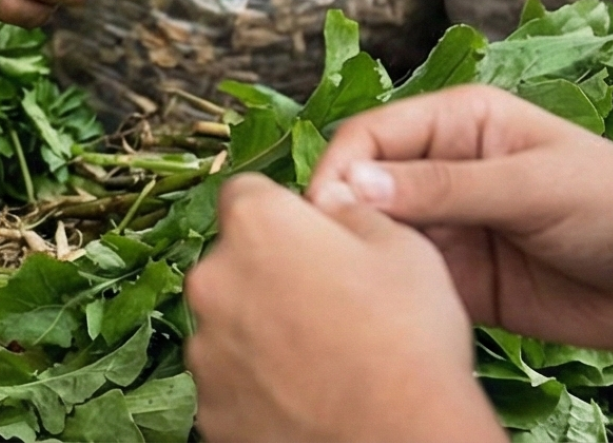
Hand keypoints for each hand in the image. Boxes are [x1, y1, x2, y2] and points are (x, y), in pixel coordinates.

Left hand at [185, 174, 502, 442]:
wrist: (400, 441)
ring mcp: (205, 351)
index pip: (246, 195)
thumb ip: (351, 213)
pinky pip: (231, 385)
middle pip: (232, 265)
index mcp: (257, 225)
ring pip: (228, 328)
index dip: (282, 215)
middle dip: (267, 277)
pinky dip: (257, 389)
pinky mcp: (209, 410)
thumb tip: (333, 204)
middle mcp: (213, 281)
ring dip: (259, 336)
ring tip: (319, 361)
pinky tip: (304, 398)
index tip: (310, 240)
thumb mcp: (404, 247)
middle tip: (325, 306)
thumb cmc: (407, 341)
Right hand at [305, 85, 612, 350]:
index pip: (373, 136)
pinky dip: (391, 294)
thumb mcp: (531, 186)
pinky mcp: (461, 281)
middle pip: (366, 187)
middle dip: (344, 217)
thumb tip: (355, 185)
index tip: (323, 212)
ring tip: (351, 287)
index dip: (340, 169)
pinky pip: (408, 282)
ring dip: (364, 257)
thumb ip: (444, 187)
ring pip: (380, 237)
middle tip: (332, 256)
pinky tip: (383, 309)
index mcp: (460, 121)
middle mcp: (445, 168)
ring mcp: (452, 227)